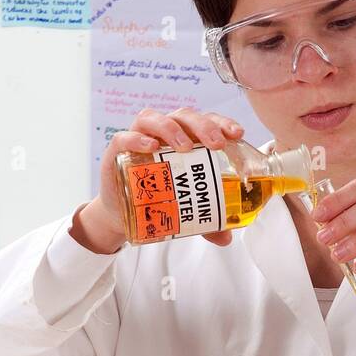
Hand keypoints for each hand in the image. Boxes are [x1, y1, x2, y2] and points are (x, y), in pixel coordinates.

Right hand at [89, 106, 245, 252]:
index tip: (237, 134)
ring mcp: (139, 138)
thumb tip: (226, 238)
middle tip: (216, 144)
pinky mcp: (118, 151)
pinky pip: (125, 137)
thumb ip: (207, 223)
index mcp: (185, 140)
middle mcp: (163, 134)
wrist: (122, 213)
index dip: (221, 122)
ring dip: (172, 128)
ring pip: (155, 119)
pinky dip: (138, 139)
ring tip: (185, 146)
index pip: (205, 122)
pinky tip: (151, 147)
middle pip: (184, 117)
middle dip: (203, 126)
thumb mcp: (186, 211)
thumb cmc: (157, 200)